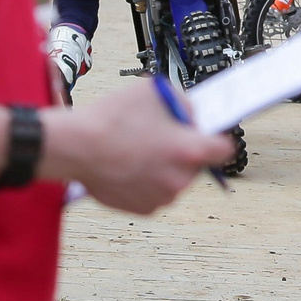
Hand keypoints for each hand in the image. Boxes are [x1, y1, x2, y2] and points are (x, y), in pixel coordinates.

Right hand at [44, 80, 232, 212]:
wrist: (75, 147)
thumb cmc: (112, 119)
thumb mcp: (156, 92)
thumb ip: (183, 104)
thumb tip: (192, 114)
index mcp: (190, 150)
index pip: (224, 149)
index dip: (216, 137)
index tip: (208, 134)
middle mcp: (180, 179)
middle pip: (196, 164)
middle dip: (183, 150)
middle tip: (160, 136)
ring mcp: (162, 197)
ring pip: (174, 179)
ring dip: (163, 166)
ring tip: (137, 148)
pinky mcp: (143, 209)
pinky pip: (154, 192)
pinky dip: (146, 181)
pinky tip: (128, 163)